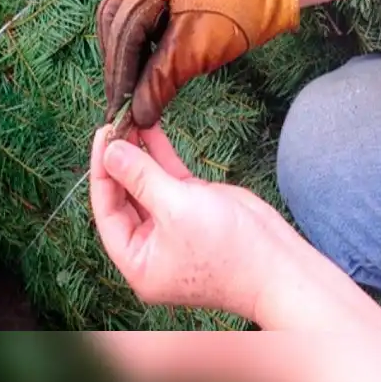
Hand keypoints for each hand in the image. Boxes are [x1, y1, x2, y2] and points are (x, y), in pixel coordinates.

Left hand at [89, 124, 299, 318]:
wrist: (278, 262)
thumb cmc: (227, 250)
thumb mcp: (176, 209)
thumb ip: (140, 177)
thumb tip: (110, 151)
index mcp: (136, 261)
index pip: (107, 212)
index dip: (102, 172)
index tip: (103, 136)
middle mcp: (149, 245)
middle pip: (123, 197)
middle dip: (118, 161)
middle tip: (114, 124)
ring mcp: (171, 225)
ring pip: (145, 184)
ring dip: (138, 153)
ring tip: (128, 119)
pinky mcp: (192, 207)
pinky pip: (167, 178)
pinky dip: (159, 154)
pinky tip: (149, 129)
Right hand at [95, 0, 299, 127]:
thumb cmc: (243, 12)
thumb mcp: (199, 49)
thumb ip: (161, 81)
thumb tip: (137, 117)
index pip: (124, 30)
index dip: (120, 73)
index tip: (119, 108)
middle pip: (114, 20)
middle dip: (117, 63)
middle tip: (120, 101)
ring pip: (123, 17)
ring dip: (124, 53)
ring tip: (128, 87)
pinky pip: (140, 13)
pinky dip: (137, 41)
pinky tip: (143, 64)